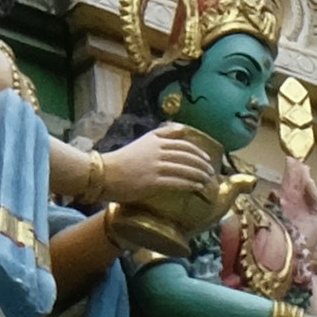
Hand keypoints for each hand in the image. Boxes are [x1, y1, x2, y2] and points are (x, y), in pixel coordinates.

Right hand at [104, 123, 224, 219]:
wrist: (105, 173)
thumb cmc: (123, 159)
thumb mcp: (143, 141)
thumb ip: (161, 134)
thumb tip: (181, 129)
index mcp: (155, 140)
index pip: (182, 144)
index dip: (197, 152)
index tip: (206, 159)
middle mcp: (157, 151)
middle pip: (186, 156)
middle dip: (201, 164)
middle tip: (210, 172)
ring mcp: (156, 166)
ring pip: (184, 169)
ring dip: (199, 175)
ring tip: (207, 180)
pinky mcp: (153, 181)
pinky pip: (177, 182)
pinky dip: (190, 184)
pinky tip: (197, 187)